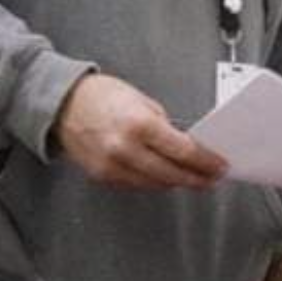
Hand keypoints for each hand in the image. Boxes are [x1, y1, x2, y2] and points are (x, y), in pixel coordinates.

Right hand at [53, 73, 227, 189]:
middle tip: (211, 178)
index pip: (184, 152)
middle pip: (172, 174)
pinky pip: (135, 185)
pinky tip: (164, 177)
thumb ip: (165, 126)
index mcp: (140, 125)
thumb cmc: (101, 96)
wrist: (62, 104)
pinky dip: (153, 182)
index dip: (206, 163)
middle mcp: (125, 149)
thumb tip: (186, 146)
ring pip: (155, 184)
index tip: (219, 166)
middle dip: (196, 178)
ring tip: (191, 178)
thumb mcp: (143, 102)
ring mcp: (112, 166)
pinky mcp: (102, 176)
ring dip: (176, 182)